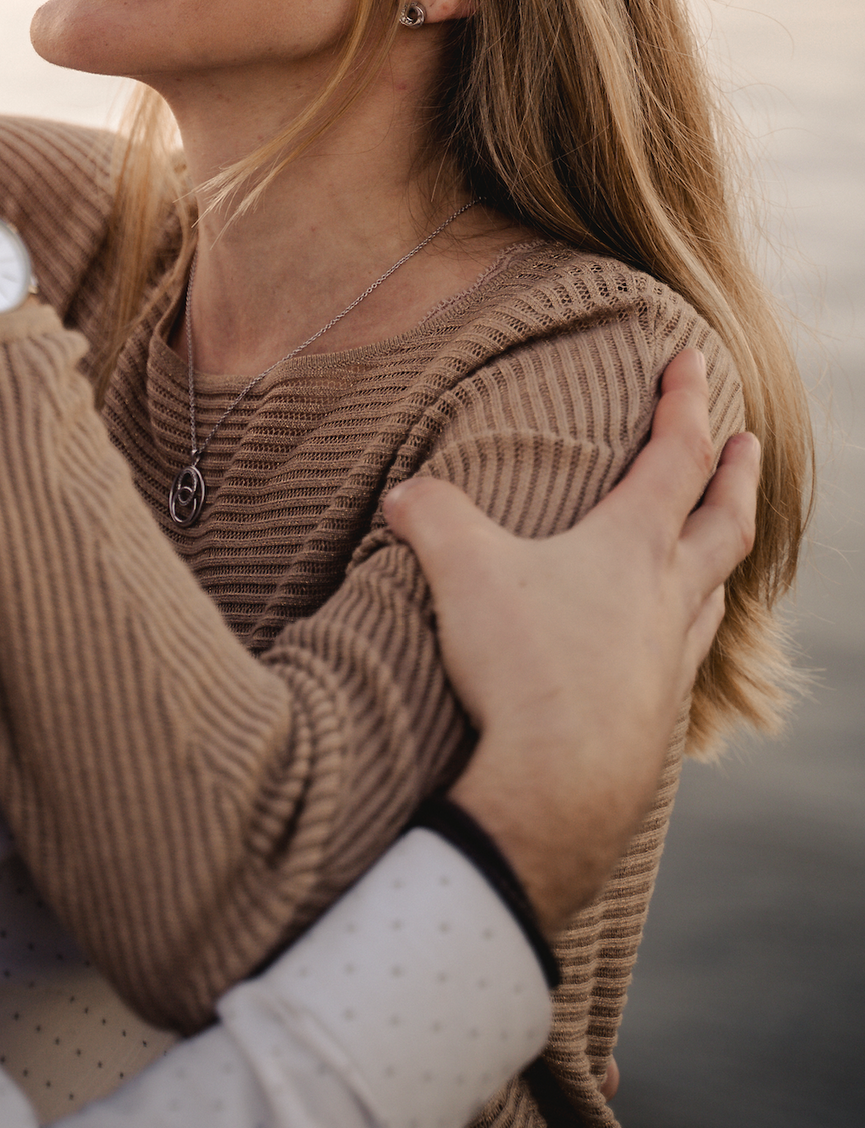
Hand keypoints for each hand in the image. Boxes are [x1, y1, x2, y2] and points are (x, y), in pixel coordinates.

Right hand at [383, 349, 759, 935]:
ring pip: (712, 595)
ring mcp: (668, 664)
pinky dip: (683, 633)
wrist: (557, 790)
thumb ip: (431, 516)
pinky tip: (660, 648)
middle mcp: (667, 599)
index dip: (685, 401)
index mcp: (633, 548)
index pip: (676, 456)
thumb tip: (401, 494)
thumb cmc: (523, 670)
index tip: (693, 360)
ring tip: (713, 544)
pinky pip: (683, 660)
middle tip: (749, 443)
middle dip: (736, 475)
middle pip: (724, 523)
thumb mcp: (461, 571)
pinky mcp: (655, 720)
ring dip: (719, 558)